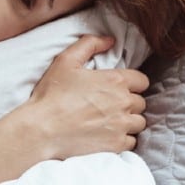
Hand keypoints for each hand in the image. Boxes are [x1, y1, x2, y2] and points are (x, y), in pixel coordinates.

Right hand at [9, 35, 148, 161]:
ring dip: (128, 121)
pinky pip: (131, 142)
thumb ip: (89, 44)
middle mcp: (123, 103)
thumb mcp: (65, 61)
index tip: (117, 88)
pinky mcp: (116, 144)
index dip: (131, 83)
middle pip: (140, 103)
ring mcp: (121, 125)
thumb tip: (110, 40)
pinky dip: (123, 139)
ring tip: (110, 122)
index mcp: (115, 81)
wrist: (42, 128)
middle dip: (128, 103)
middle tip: (109, 106)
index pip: (142, 81)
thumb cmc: (52, 94)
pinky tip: (107, 136)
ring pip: (138, 123)